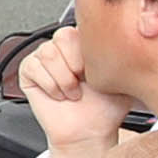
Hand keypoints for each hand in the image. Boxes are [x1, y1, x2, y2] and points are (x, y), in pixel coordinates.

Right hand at [16, 29, 125, 150]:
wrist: (88, 131)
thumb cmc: (104, 108)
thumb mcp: (122, 75)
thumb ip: (122, 52)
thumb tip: (128, 34)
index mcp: (86, 42)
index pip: (82, 26)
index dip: (89, 51)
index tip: (96, 72)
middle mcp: (64, 46)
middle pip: (63, 35)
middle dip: (76, 64)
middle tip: (83, 82)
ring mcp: (44, 57)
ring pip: (48, 52)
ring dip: (64, 79)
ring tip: (72, 92)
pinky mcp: (28, 70)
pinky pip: (34, 67)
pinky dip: (50, 85)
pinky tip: (58, 94)